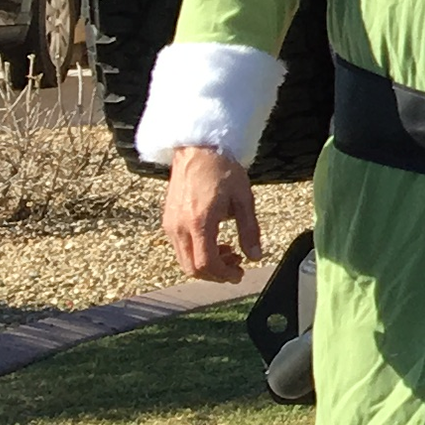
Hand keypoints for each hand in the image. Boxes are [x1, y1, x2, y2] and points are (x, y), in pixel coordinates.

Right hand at [160, 146, 260, 283]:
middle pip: (192, 269)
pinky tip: (215, 242)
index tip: (239, 274)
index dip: (223, 276)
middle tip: (236, 266)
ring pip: (184, 260)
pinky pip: (180, 248)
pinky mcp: (168, 220)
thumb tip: (256, 256)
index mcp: (199, 222)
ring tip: (229, 252)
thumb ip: (250, 231)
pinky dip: (197, 253)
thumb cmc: (222, 170)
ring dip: (206, 264)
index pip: (206, 264)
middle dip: (215, 274)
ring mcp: (170, 224)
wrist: (198, 149)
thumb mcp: (244, 199)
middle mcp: (179, 227)